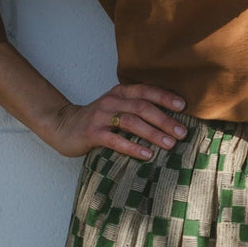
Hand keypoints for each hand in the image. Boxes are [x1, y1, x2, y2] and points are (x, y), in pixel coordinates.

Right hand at [42, 82, 188, 159]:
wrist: (63, 126)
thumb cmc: (97, 120)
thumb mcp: (116, 108)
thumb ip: (137, 109)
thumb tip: (170, 121)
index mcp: (120, 93)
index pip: (146, 91)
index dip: (165, 97)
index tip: (184, 107)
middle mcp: (112, 101)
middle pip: (142, 107)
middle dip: (165, 120)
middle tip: (182, 133)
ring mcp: (101, 117)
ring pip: (131, 122)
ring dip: (153, 133)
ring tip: (169, 144)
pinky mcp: (92, 133)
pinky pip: (115, 140)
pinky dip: (132, 147)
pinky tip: (147, 155)